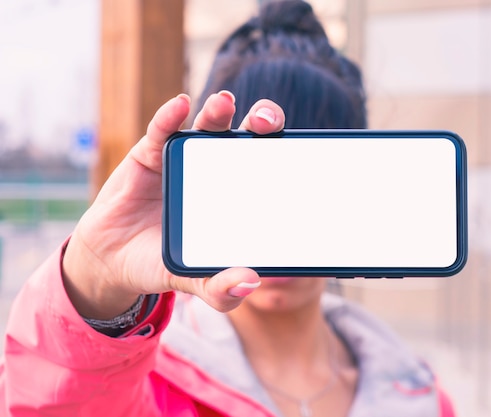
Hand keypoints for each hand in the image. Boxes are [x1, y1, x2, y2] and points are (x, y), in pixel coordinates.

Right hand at [62, 91, 284, 318]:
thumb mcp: (195, 281)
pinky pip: (162, 130)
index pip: (270, 167)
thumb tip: (251, 282)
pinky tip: (179, 105)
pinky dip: (170, 116)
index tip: (299, 152)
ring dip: (217, 111)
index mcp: (239, 194)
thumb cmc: (164, 262)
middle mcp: (218, 170)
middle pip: (247, 136)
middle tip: (266, 121)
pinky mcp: (150, 153)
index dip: (284, 154)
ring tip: (224, 102)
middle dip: (261, 121)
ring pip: (208, 126)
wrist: (113, 259)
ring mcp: (185, 158)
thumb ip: (221, 288)